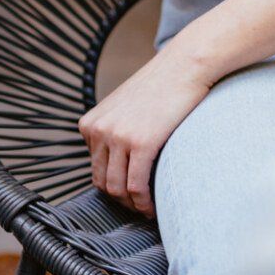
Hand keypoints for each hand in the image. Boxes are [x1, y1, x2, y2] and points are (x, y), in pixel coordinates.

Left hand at [79, 48, 215, 215]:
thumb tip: (120, 161)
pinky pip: (136, 186)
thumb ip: (115, 130)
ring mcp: (117, 137)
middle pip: (102, 181)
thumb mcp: (124, 107)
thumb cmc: (161, 85)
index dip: (113, 184)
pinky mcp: (140, 143)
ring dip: (132, 205)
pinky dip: (144, 202)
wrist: (184, 65)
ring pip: (116, 189)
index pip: (95, 167)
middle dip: (121, 200)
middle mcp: (98, 131)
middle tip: (140, 207)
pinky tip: (154, 207)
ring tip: (149, 209)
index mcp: (90, 123)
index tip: (131, 193)